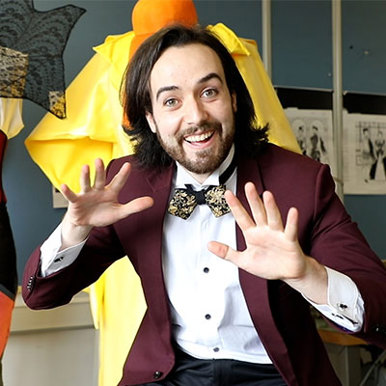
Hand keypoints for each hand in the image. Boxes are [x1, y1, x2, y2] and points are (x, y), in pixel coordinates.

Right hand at [60, 158, 152, 247]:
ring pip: (86, 184)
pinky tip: (63, 186)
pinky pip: (72, 196)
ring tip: (86, 167)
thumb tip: (151, 201)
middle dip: (100, 170)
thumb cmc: (103, 214)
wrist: (87, 222)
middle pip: (100, 179)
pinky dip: (67, 191)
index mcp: (111, 192)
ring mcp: (87, 195)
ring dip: (85, 176)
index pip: (118, 182)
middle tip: (100, 160)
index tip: (128, 165)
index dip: (123, 174)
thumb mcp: (120, 212)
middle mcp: (98, 190)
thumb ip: (135, 206)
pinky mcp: (76, 202)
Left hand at [208, 182, 326, 302]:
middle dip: (252, 199)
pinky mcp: (289, 241)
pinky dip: (292, 221)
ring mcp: (277, 234)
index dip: (235, 206)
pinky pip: (290, 230)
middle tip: (248, 186)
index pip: (241, 217)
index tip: (227, 193)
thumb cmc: (268, 265)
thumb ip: (226, 252)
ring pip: (273, 217)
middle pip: (257, 212)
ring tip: (267, 194)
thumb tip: (209, 245)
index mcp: (252, 234)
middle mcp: (264, 230)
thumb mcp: (243, 260)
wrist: (287, 273)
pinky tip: (292, 211)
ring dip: (270, 206)